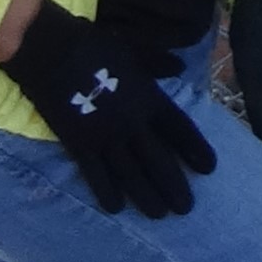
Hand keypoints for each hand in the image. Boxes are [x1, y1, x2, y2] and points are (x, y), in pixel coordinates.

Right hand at [0, 0, 218, 218]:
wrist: (52, 50)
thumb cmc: (95, 46)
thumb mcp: (134, 51)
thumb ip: (158, 64)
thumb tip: (181, 65)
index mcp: (150, 98)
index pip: (180, 129)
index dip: (196, 149)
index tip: (210, 168)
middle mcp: (132, 122)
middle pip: (159, 161)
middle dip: (174, 186)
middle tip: (186, 209)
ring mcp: (105, 136)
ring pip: (131, 174)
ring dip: (146, 197)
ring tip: (160, 215)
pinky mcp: (78, 144)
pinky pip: (96, 174)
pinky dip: (106, 192)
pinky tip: (116, 208)